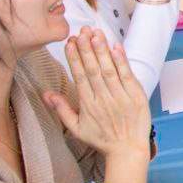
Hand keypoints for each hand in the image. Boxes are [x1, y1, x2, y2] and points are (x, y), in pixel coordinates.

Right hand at [44, 28, 150, 159]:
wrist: (127, 150)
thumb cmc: (101, 139)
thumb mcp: (76, 128)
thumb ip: (61, 109)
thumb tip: (46, 93)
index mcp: (88, 105)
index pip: (79, 77)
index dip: (74, 59)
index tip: (70, 42)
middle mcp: (104, 100)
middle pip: (93, 70)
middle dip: (87, 49)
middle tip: (82, 31)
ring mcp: (121, 97)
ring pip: (110, 70)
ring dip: (102, 51)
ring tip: (96, 34)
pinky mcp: (136, 97)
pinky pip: (128, 76)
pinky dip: (122, 61)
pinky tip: (116, 46)